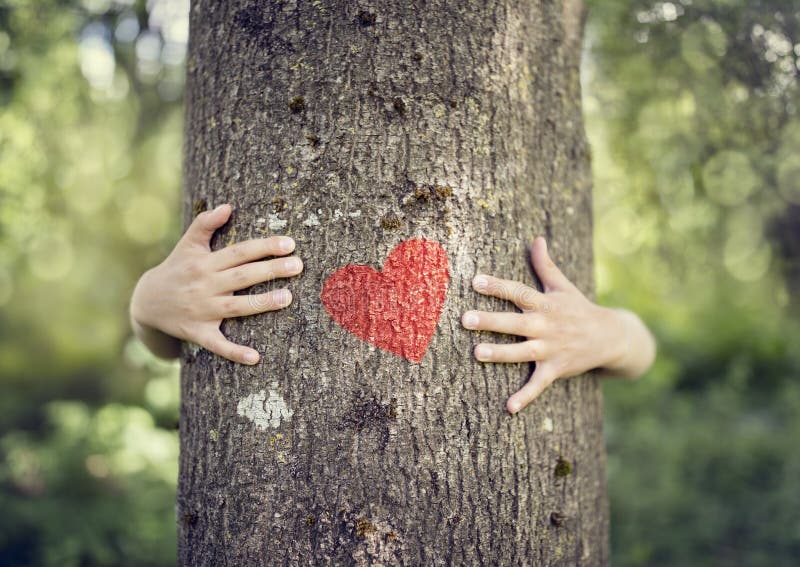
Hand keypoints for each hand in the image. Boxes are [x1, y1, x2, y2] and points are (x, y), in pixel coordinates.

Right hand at [130, 204, 302, 364]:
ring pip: (236, 308)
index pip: (239, 252)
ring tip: (288, 298)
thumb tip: (227, 206)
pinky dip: (235, 352)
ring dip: (262, 304)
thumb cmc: (176, 269)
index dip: (264, 247)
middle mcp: (204, 286)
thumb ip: (205, 224)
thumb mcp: (187, 245)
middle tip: (298, 265)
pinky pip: (218, 345)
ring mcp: (202, 311)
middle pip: (242, 277)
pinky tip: (255, 357)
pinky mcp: (198, 333)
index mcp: (205, 263)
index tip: (289, 244)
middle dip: (271, 270)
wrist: (146, 303)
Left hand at [462, 237, 654, 413]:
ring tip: (476, 353)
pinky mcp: (555, 369)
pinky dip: (525, 397)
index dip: (498, 286)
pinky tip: (508, 407)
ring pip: (521, 352)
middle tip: (465, 318)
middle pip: (514, 322)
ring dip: (500, 353)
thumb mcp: (563, 286)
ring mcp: (551, 349)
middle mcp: (546, 326)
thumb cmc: (579, 308)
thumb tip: (536, 239)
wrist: (612, 337)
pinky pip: (539, 385)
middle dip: (490, 320)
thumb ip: (545, 265)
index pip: (518, 292)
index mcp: (545, 304)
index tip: (475, 280)